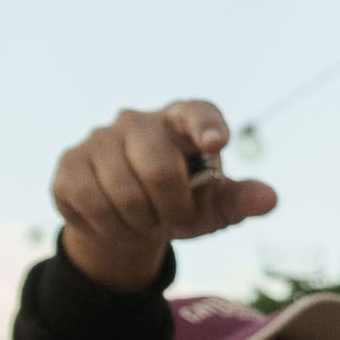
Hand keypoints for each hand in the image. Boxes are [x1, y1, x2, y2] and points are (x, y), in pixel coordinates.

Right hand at [50, 101, 271, 291]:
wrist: (130, 222)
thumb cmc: (181, 203)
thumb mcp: (215, 207)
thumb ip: (241, 200)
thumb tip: (269, 199)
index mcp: (182, 122)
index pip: (197, 112)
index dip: (206, 126)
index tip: (216, 144)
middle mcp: (138, 121)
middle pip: (158, 166)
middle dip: (171, 207)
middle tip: (173, 219)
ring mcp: (99, 138)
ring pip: (123, 191)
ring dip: (141, 221)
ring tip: (145, 220)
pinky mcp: (69, 163)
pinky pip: (90, 202)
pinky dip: (110, 226)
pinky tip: (116, 223)